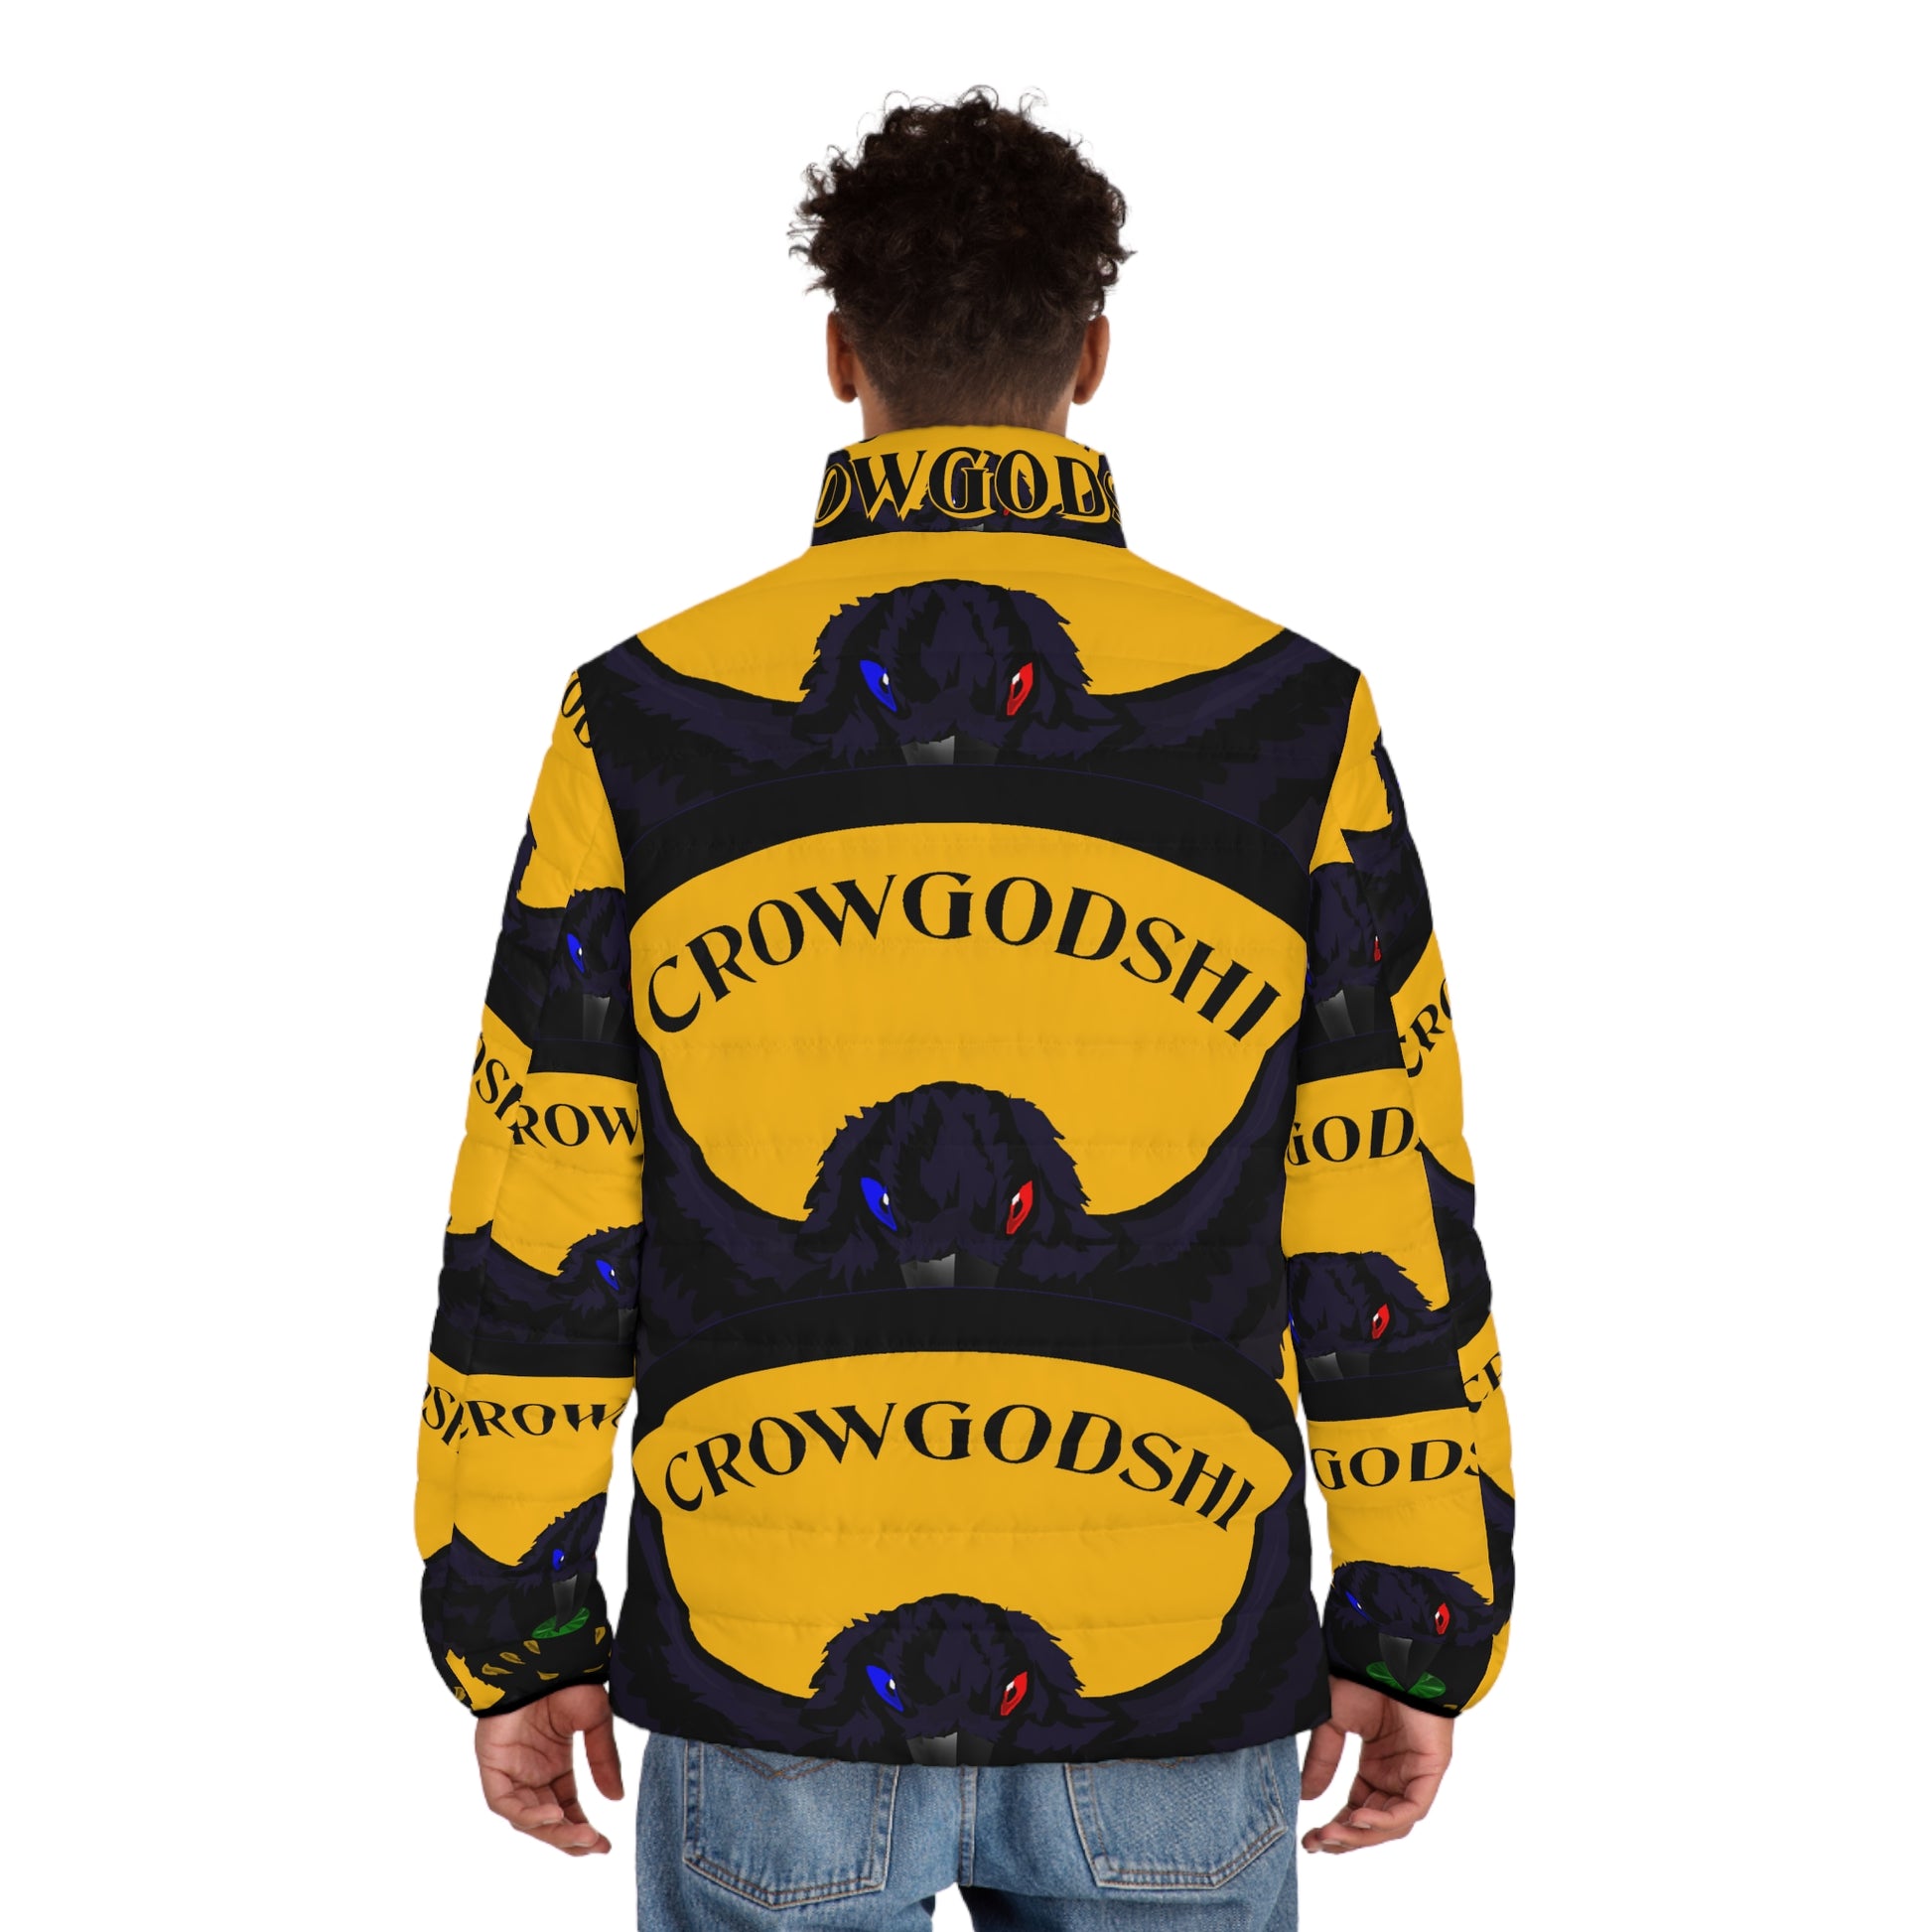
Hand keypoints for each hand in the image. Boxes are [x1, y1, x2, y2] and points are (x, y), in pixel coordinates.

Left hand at [475, 1685, 623, 1855]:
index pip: (567, 1808)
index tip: (603, 1844)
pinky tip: (554, 1815)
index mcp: (554, 1764)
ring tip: (581, 1835)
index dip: (582, 1828)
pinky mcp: (492, 1767)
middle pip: (548, 1820)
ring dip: (553, 1832)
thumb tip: (616, 1799)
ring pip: (527, 1819)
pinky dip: (528, 1815)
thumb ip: (603, 1760)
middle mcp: (531, 1773)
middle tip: (594, 1846)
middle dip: (570, 1838)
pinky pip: (505, 1804)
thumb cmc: (566, 1681)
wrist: (540, 1657)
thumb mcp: (595, 1721)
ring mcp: (510, 1772)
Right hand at [1299, 1674, 1451, 1853]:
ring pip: (1391, 1824)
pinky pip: (1410, 1809)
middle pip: (1373, 1824)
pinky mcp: (1430, 1772)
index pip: (1357, 1810)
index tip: (1309, 1838)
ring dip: (1361, 1834)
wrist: (1390, 1656)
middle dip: (1345, 1838)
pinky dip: (1385, 1820)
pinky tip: (1358, 1818)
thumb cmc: (1363, 1679)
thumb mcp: (1333, 1723)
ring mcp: (1414, 1776)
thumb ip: (1323, 1761)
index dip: (1335, 1827)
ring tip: (1332, 1833)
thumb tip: (1305, 1797)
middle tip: (1316, 1843)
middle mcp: (1395, 1776)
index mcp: (1375, 1767)